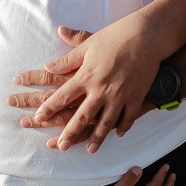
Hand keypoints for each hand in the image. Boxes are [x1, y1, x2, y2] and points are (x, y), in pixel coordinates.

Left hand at [13, 23, 160, 152]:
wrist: (147, 36)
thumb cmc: (115, 36)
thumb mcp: (88, 44)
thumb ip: (68, 59)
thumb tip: (47, 66)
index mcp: (86, 75)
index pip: (62, 95)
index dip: (49, 108)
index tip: (38, 118)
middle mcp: (100, 89)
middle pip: (82, 115)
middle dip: (70, 132)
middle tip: (61, 146)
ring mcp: (119, 96)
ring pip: (105, 122)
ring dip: (97, 137)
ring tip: (90, 150)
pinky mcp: (135, 97)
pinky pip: (128, 117)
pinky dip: (123, 127)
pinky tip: (118, 135)